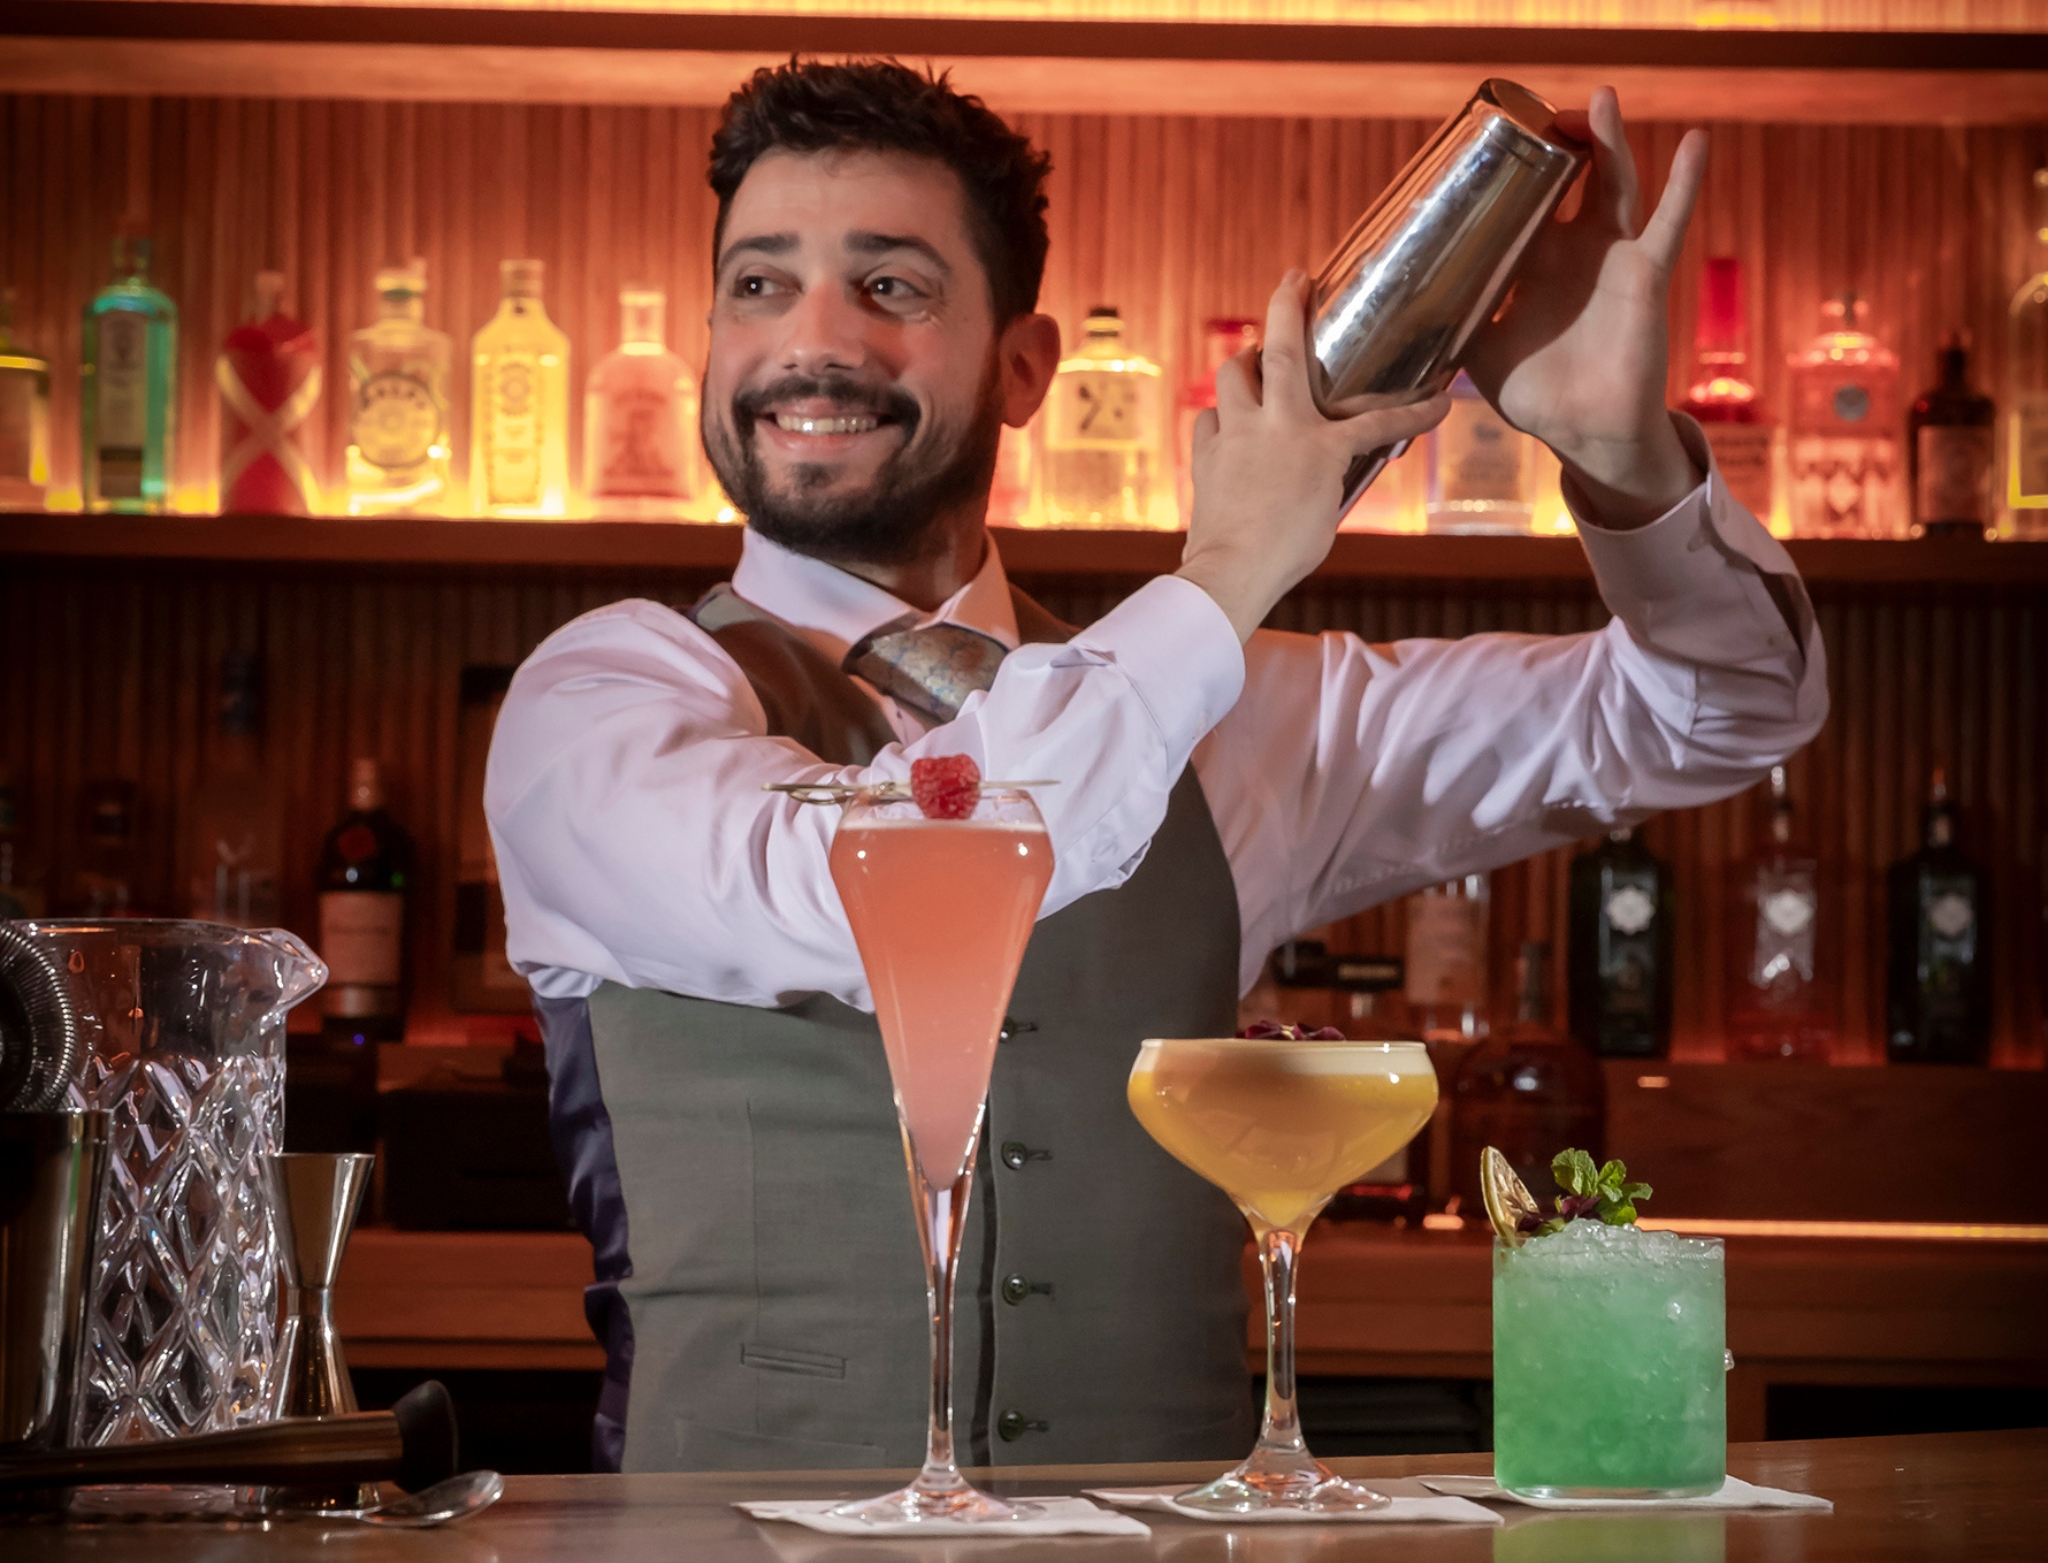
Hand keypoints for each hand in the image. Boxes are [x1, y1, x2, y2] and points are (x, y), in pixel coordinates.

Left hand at [1178, 272, 1449, 641]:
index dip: (1411, 412)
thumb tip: (1327, 469)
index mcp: (1317, 446)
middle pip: (1278, 352)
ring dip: (1244, 360)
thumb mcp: (1327, 513)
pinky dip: (1220, 415)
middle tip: (1292, 280)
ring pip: (1232, 376)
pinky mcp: (1206, 456)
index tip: (1440, 403)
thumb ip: (1329, 478)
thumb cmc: (1287, 552)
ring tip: (1253, 356)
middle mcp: (1274, 429)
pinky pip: (1209, 420)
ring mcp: (1235, 437)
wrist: (1233, 573)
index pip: (1376, 422)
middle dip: (1286, 306)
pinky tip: (1226, 421)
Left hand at [1462, 88, 1707, 528]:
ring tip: (1602, 98)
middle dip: (1560, 142)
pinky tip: (1696, 142)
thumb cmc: (1537, 394)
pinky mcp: (1645, 273)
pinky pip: (1668, 222)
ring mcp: (1612, 257)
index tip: (1492, 136)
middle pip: (1569, 180)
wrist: (1582, 432)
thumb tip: (1402, 308)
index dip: (1511, 172)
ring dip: (1610, 141)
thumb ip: (1453, 320)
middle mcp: (1574, 251)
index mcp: (1534, 265)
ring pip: (1613, 185)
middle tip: (1545, 108)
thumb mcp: (1479, 351)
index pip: (1521, 203)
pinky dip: (1684, 182)